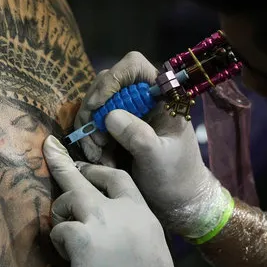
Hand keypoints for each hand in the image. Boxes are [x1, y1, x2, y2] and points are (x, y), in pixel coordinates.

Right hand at [0, 166, 50, 250]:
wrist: (19, 239)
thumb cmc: (14, 223)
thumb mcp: (4, 205)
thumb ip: (7, 191)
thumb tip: (18, 175)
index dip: (11, 168)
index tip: (21, 170)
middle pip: (10, 172)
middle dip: (23, 170)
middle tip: (32, 173)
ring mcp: (10, 195)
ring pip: (25, 180)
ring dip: (35, 184)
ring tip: (40, 189)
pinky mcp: (23, 200)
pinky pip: (34, 190)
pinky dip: (41, 193)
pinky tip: (44, 199)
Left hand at [43, 135, 192, 266]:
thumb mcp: (152, 251)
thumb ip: (132, 227)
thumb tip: (112, 219)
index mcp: (144, 214)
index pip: (118, 178)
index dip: (97, 170)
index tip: (83, 166)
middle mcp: (125, 212)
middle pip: (87, 178)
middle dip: (63, 162)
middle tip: (49, 148)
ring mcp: (103, 223)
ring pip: (69, 199)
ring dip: (61, 214)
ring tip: (65, 235)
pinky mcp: (82, 241)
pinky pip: (59, 229)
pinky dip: (58, 241)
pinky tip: (68, 256)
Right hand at [79, 51, 231, 239]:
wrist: (177, 200)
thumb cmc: (176, 177)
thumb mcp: (158, 158)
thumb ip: (137, 135)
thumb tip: (110, 115)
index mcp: (163, 95)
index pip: (133, 65)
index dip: (112, 79)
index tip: (98, 106)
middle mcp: (144, 97)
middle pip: (107, 84)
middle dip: (94, 111)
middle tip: (94, 141)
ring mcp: (129, 111)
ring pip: (96, 104)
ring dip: (90, 129)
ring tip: (98, 156)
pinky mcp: (117, 127)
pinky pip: (93, 123)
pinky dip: (90, 139)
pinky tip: (98, 158)